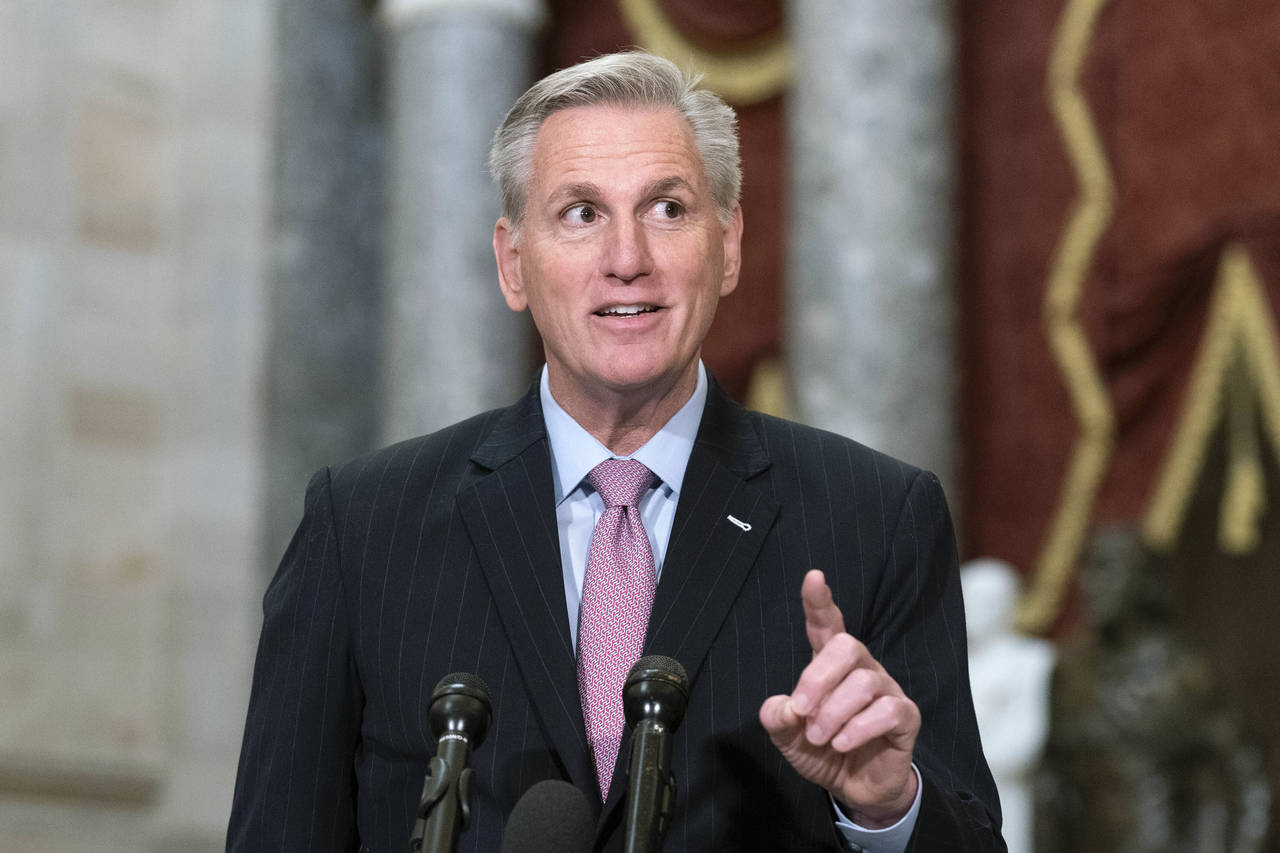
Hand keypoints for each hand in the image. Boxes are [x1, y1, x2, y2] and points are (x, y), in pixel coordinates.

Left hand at [759, 570, 920, 826]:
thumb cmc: (823, 750)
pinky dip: (858, 728)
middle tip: (801, 710)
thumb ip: (778, 718)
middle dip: (817, 677)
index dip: (820, 601)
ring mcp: (886, 690)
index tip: (814, 578)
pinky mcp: (905, 717)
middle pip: (847, 646)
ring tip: (819, 737)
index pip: (828, 625)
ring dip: (833, 713)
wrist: (854, 788)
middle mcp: (862, 668)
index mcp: (831, 664)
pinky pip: (887, 711)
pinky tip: (842, 743)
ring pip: (863, 682)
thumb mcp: (789, 736)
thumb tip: (783, 708)